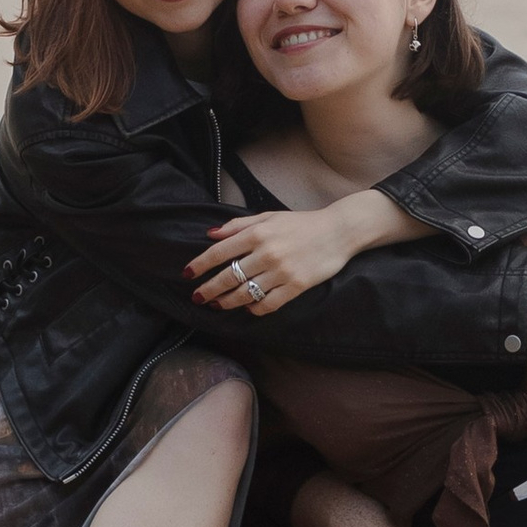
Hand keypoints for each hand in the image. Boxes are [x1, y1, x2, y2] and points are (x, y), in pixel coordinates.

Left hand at [186, 205, 359, 314]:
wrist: (338, 231)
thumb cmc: (301, 223)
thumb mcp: (268, 216)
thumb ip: (239, 225)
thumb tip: (211, 234)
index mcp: (258, 233)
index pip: (219, 252)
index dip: (200, 265)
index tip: (187, 274)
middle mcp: (267, 252)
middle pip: (229, 276)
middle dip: (209, 289)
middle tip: (197, 297)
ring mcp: (282, 271)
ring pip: (245, 293)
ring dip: (227, 302)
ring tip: (217, 305)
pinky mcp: (296, 286)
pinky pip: (268, 304)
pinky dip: (254, 309)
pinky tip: (247, 309)